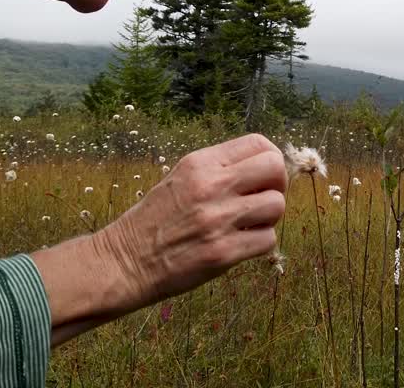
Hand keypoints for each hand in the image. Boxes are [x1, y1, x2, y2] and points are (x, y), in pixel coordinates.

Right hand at [93, 133, 286, 312]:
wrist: (125, 261)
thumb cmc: (155, 219)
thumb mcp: (181, 178)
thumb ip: (219, 170)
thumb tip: (263, 170)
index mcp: (200, 163)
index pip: (258, 143)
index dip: (270, 159)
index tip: (264, 177)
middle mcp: (211, 186)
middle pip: (275, 168)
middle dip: (277, 185)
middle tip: (263, 200)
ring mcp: (218, 219)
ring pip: (276, 205)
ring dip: (269, 218)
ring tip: (250, 225)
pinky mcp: (223, 252)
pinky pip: (268, 240)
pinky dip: (260, 244)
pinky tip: (242, 245)